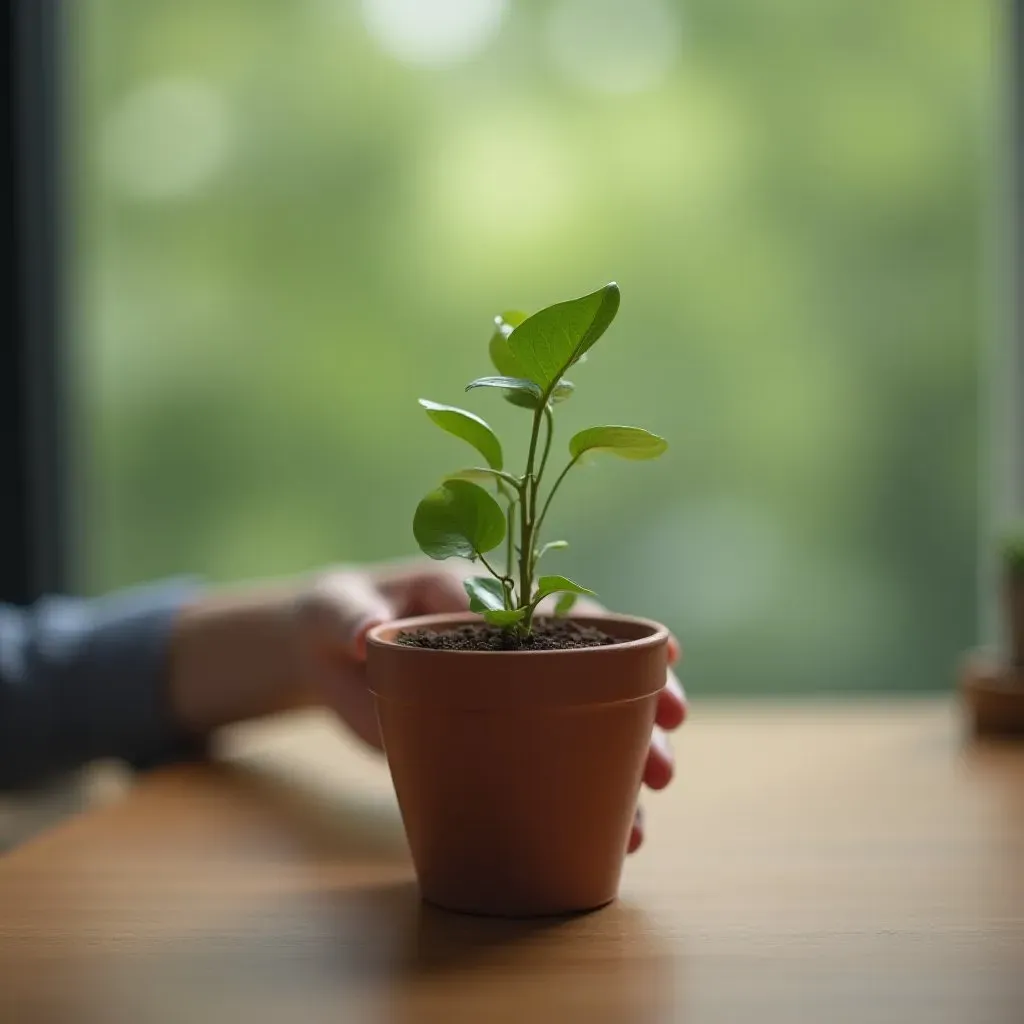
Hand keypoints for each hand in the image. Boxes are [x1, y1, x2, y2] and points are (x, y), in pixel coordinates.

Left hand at [297, 564, 686, 853]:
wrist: (324, 656)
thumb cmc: (336, 614)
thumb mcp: (334, 607)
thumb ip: (349, 617)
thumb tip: (368, 636)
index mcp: (489, 599)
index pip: (563, 613)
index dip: (614, 637)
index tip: (665, 656)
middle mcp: (513, 647)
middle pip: (593, 676)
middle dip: (640, 708)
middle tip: (669, 749)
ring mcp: (507, 696)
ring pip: (582, 725)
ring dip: (622, 763)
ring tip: (649, 805)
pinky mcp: (494, 738)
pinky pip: (545, 763)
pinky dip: (580, 796)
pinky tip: (610, 833)